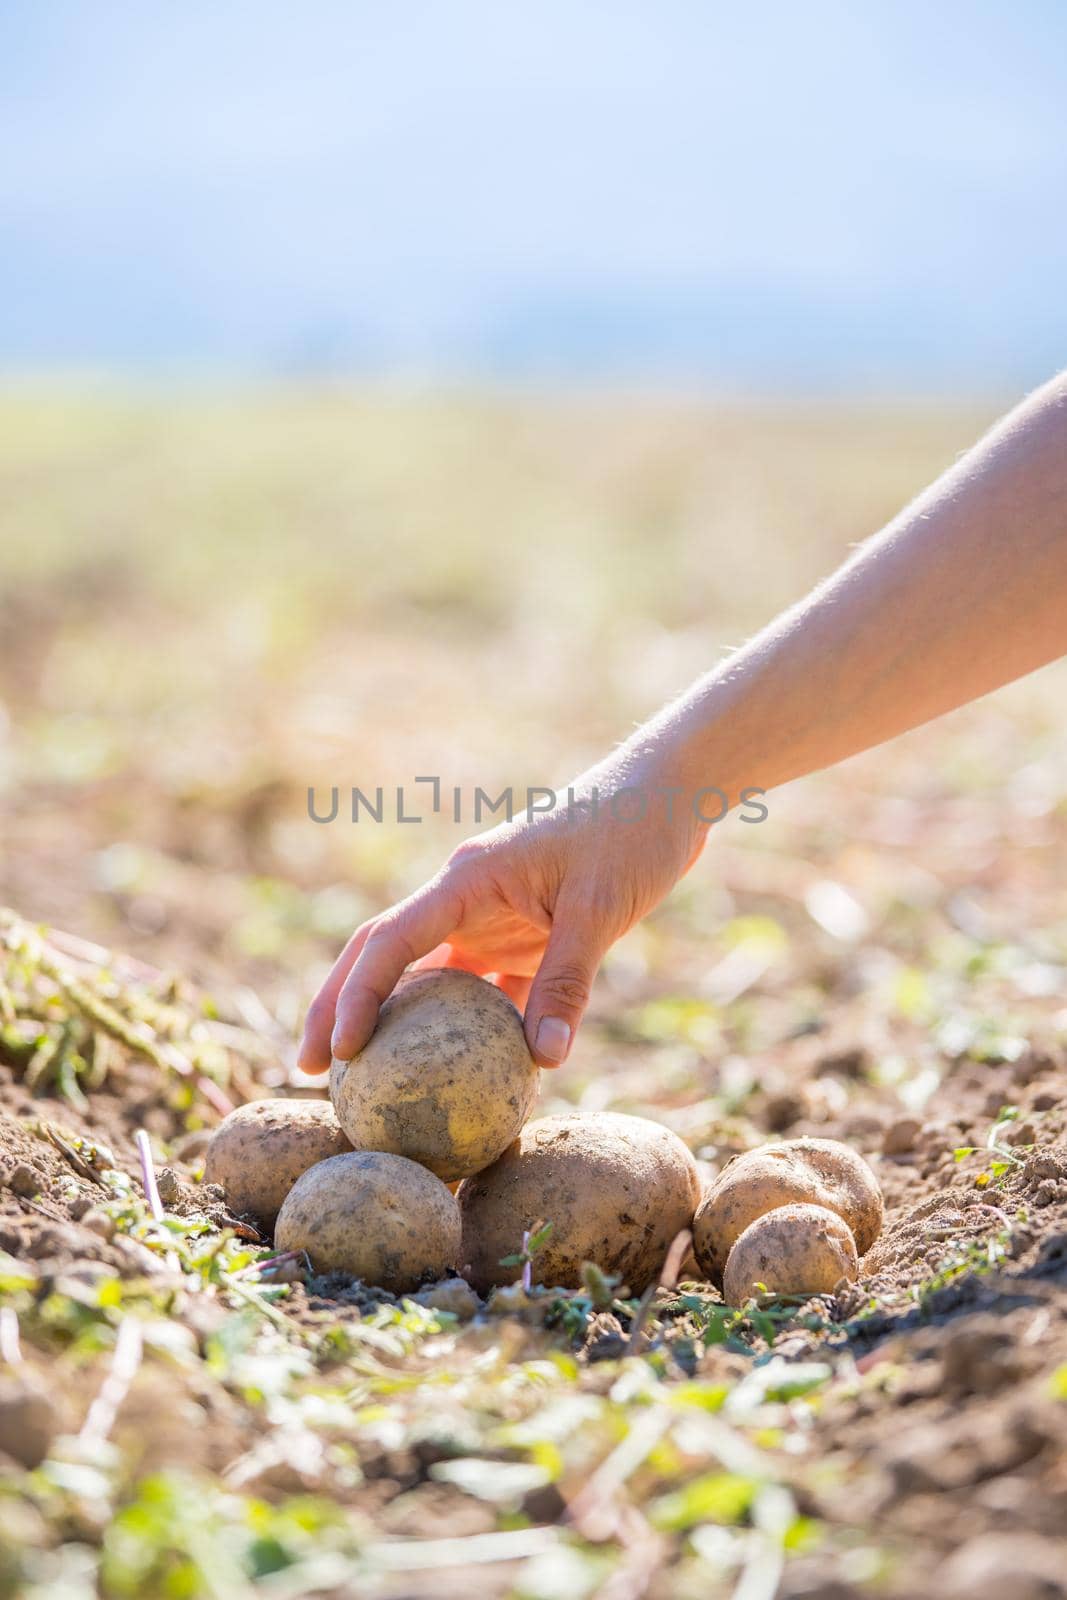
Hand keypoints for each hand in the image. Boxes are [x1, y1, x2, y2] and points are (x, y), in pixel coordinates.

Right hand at [298, 740, 708, 1071]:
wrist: (669, 792)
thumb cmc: (631, 831)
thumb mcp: (601, 907)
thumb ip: (568, 980)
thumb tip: (544, 1061)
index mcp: (467, 880)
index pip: (392, 939)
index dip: (357, 994)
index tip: (340, 1050)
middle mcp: (466, 900)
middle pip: (383, 956)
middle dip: (339, 1008)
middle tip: (309, 1072)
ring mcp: (492, 919)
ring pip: (428, 979)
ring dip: (396, 1025)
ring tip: (366, 1085)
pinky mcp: (524, 937)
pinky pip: (486, 994)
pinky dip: (472, 1034)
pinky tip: (465, 1083)